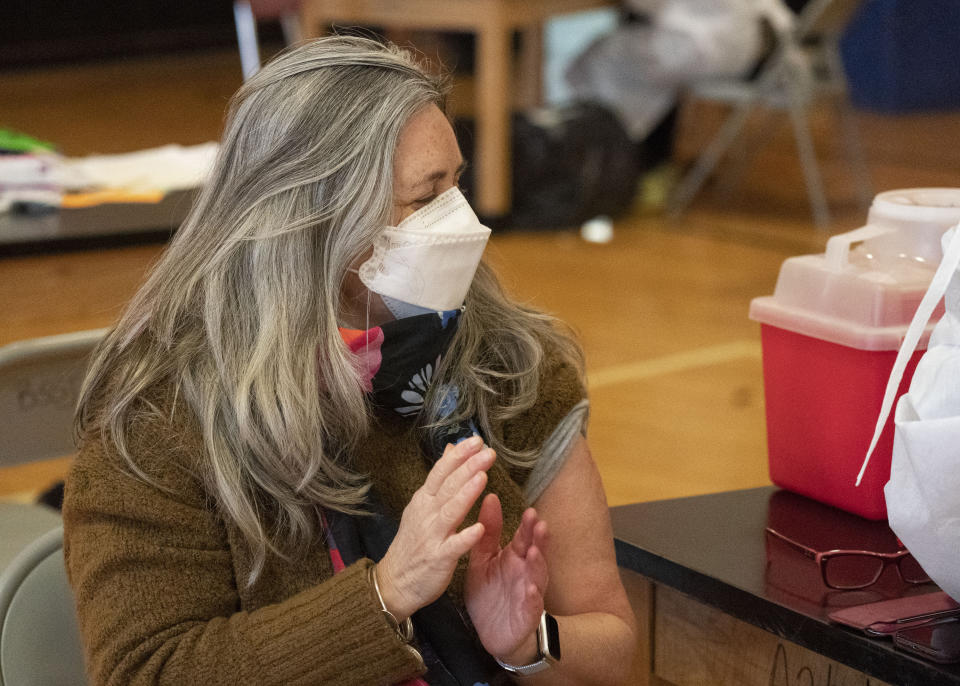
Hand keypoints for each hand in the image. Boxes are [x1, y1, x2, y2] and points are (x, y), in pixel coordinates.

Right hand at [377, 436, 493, 620]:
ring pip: (450, 512)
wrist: (393, 582)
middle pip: (448, 486)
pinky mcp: (438, 559)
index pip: (441, 472)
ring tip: (482, 477)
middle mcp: (427, 514)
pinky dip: (465, 537)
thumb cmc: (412, 542)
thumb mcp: (421, 505)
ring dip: (466, 494)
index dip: (459, 456)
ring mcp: (432, 536)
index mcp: (424, 500)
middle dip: (468, 468)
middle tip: (488, 452)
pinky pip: (453, 547)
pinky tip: (479, 528)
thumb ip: (439, 478)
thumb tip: (451, 449)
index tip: (476, 441)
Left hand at [464, 495, 548, 664]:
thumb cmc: (488, 593)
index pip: (524, 537)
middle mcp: (525, 572)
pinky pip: (531, 606)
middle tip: (540, 524)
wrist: (488, 632)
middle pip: (536, 552)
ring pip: (537, 577)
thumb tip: (490, 497)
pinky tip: (531, 590)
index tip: (530, 511)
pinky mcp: (526, 616)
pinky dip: (533, 599)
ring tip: (534, 552)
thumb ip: (487, 532)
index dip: (528, 526)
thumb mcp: (482, 560)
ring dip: (538, 564)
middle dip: (539, 540)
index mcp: (514, 557)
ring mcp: (528, 594)